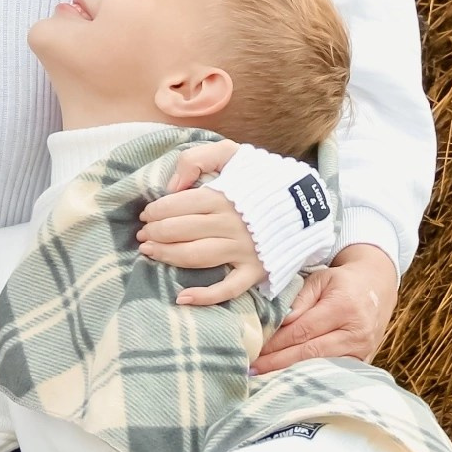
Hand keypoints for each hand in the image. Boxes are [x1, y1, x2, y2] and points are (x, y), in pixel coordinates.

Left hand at [139, 141, 261, 306]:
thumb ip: (199, 159)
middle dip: (156, 233)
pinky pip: (228, 289)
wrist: (308, 203)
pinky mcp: (255, 272)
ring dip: (168, 256)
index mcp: (225, 196)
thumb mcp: (233, 153)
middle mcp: (232, 224)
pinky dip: (205, 297)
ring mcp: (244, 251)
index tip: (146, 214)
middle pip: (183, 231)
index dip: (157, 210)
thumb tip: (172, 186)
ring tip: (149, 252)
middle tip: (143, 235)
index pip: (180, 205)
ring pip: (197, 257)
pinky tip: (182, 297)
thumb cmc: (264, 179)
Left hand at [251, 244, 396, 372]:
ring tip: (267, 378)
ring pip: (321, 366)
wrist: (377, 286)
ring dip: (293, 373)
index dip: (277, 343)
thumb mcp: (321, 279)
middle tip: (254, 369)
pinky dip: (312, 376)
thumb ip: (300, 300)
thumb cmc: (343, 282)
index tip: (256, 350)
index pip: (302, 330)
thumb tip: (282, 322)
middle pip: (310, 352)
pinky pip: (334, 371)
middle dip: (279, 362)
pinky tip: (292, 380)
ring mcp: (363, 349)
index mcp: (343, 307)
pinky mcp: (364, 360)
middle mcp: (356, 331)